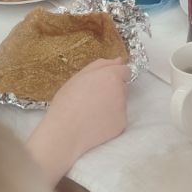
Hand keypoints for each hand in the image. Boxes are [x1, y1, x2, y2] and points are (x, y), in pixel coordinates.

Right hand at [25, 57, 128, 184]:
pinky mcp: (121, 124)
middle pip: (122, 86)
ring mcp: (123, 109)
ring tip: (91, 111)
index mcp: (111, 75)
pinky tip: (95, 122)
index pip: (125, 70)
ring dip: (111, 104)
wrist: (66, 131)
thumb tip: (118, 60)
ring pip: (120, 102)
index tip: (102, 83)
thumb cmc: (67, 102)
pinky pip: (118, 117)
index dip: (113, 75)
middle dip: (112, 89)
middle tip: (92, 98)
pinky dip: (110, 119)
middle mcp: (121, 91)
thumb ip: (101, 65)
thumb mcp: (78, 76)